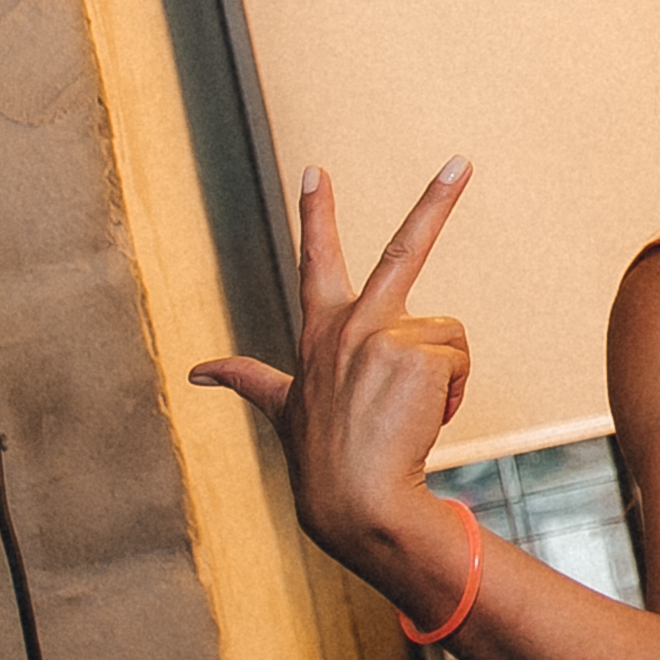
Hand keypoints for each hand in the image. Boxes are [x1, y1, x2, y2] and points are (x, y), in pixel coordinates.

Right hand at [190, 161, 479, 596]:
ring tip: (407, 416)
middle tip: (463, 160)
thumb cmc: (321, 457)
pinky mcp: (416, 351)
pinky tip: (420, 420)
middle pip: (404, 250)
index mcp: (320, 330)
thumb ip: (245, 381)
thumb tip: (196, 371)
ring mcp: (383, 335)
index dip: (316, 213)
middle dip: (437, 200)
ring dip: (442, 377)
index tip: (315, 169)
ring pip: (447, 336)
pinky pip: (459, 359)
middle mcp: (351, 323)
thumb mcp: (280, 410)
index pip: (317, 259)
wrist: (354, 499)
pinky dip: (452, 391)